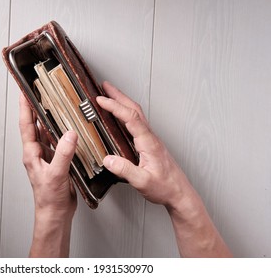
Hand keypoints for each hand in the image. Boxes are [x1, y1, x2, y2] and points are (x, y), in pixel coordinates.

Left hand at [19, 93, 76, 256]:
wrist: (55, 213)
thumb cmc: (48, 198)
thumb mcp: (56, 174)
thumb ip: (63, 153)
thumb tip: (69, 134)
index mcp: (32, 154)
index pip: (26, 125)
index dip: (25, 107)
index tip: (24, 92)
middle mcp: (38, 153)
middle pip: (35, 125)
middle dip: (35, 108)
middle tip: (38, 93)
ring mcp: (47, 157)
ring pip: (46, 133)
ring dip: (49, 119)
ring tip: (53, 105)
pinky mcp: (57, 162)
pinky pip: (58, 143)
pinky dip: (61, 133)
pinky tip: (67, 128)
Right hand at [97, 82, 231, 256]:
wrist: (179, 193)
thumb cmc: (165, 187)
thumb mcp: (143, 182)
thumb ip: (125, 170)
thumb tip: (108, 159)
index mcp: (148, 142)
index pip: (131, 118)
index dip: (115, 106)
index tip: (101, 99)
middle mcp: (150, 137)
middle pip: (134, 109)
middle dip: (118, 95)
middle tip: (104, 86)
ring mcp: (150, 140)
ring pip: (136, 114)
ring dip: (123, 102)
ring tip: (110, 96)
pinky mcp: (149, 144)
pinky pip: (136, 123)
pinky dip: (126, 114)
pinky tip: (120, 117)